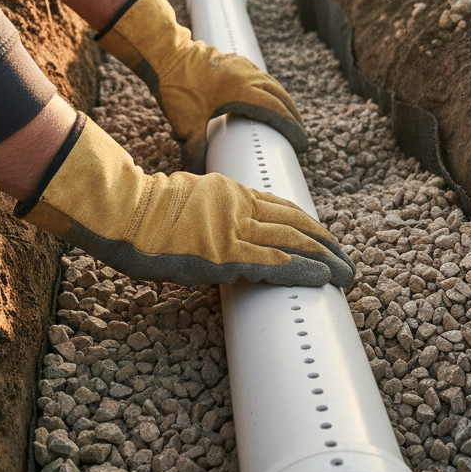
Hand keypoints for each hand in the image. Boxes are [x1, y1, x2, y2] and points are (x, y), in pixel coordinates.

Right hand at [17, 117, 352, 287]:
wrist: (123, 210)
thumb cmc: (142, 210)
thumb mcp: (185, 199)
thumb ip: (209, 210)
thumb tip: (216, 228)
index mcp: (232, 193)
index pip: (282, 208)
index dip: (309, 225)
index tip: (327, 239)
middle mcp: (240, 207)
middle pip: (296, 224)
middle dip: (326, 244)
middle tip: (347, 261)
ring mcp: (235, 230)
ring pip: (293, 243)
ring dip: (324, 260)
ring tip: (346, 274)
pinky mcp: (226, 255)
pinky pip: (273, 263)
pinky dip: (302, 271)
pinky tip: (322, 279)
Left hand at [96, 0, 306, 171]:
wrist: (164, 53)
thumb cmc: (175, 88)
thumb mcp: (185, 125)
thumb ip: (195, 151)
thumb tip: (198, 174)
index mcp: (242, 91)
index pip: (277, 111)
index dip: (292, 129)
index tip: (303, 144)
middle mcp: (248, 76)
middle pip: (281, 97)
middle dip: (293, 116)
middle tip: (301, 135)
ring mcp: (243, 65)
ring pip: (272, 84)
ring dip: (283, 101)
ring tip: (289, 118)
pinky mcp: (235, 60)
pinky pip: (260, 76)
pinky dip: (270, 89)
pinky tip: (267, 98)